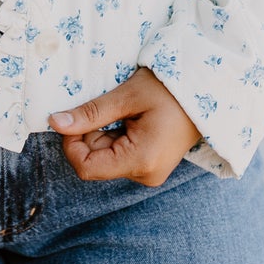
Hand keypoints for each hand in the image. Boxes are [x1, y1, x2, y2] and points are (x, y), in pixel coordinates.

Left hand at [49, 67, 201, 187]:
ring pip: (105, 159)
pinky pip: (119, 156)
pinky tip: (134, 121)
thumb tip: (55, 122)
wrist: (208, 91)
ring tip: (128, 113)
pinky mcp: (151, 167)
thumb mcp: (127, 96)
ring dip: (104, 135)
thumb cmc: (170, 89)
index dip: (72, 143)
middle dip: (91, 135)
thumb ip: (90, 113)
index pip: (86, 168)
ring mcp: (149, 173)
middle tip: (111, 109)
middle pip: (95, 163)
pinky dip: (116, 138)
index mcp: (141, 161)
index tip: (76, 118)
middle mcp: (145, 175)